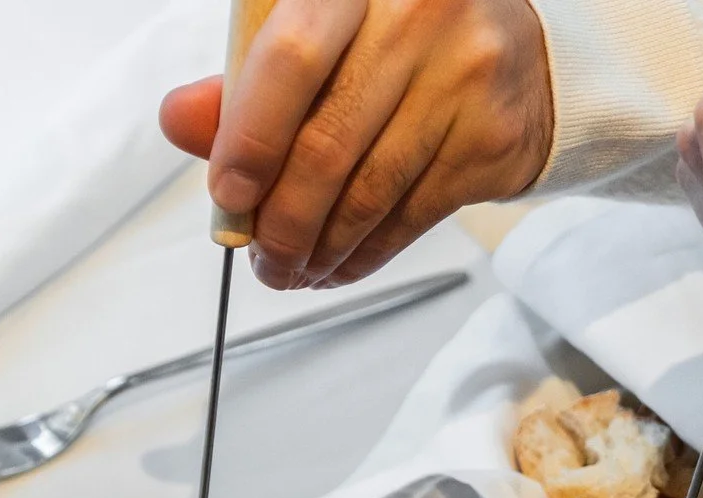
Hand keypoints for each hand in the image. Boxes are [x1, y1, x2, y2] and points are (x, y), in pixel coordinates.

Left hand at [159, 0, 552, 289]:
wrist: (524, 58)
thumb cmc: (404, 47)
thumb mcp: (323, 42)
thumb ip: (249, 81)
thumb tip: (178, 119)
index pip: (289, 57)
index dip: (249, 138)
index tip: (227, 195)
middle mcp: (418, 12)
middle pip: (325, 144)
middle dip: (280, 223)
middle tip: (261, 258)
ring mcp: (463, 73)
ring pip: (364, 192)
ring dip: (317, 249)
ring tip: (292, 268)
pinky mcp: (490, 136)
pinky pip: (406, 217)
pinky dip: (362, 255)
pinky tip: (338, 264)